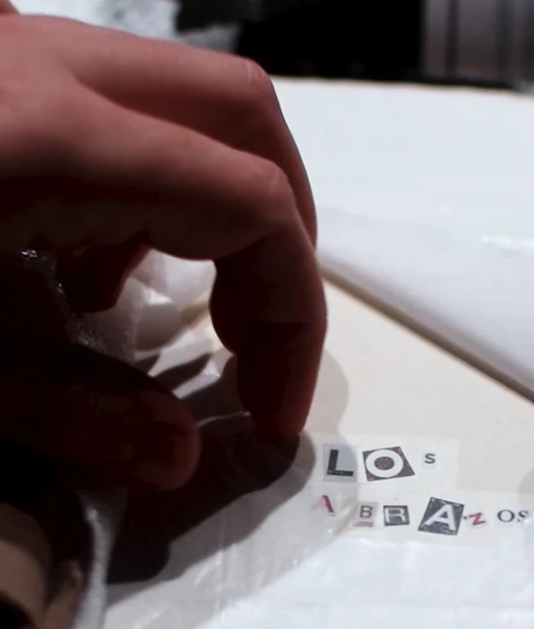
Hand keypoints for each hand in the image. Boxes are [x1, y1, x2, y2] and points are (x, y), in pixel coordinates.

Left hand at [0, 11, 324, 488]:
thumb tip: (176, 458)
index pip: (250, 203)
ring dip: (216, 210)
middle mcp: (50, 66)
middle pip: (244, 119)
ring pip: (189, 108)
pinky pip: (124, 111)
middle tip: (262, 330)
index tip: (275, 404)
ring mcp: (23, 52)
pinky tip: (91, 259)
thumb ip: (71, 409)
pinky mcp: (4, 70)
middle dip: (282, 234)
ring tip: (174, 303)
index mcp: (50, 135)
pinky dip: (150, 192)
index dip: (292, 312)